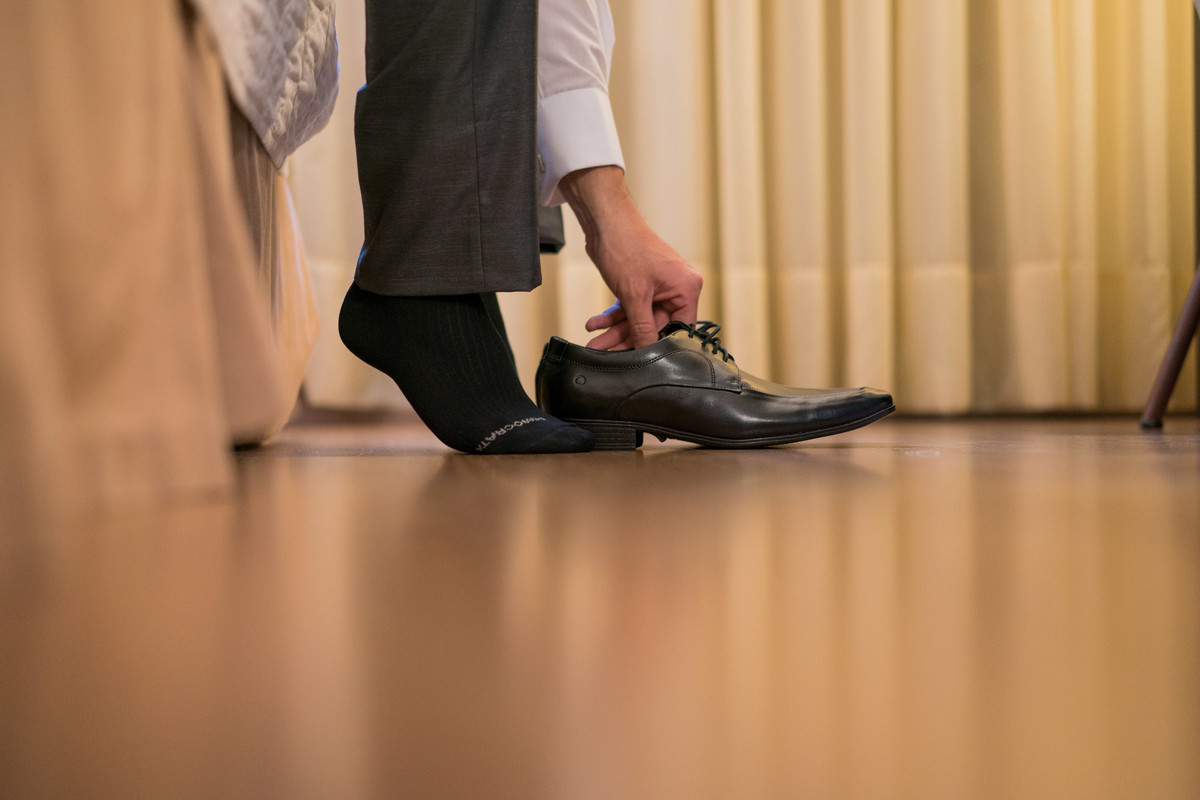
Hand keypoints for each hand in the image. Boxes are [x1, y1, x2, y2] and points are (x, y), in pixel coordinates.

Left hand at [558, 167, 702, 349]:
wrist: (605, 222)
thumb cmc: (626, 247)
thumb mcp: (634, 295)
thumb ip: (642, 327)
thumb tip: (648, 352)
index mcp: (686, 288)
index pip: (680, 329)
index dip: (661, 345)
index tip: (643, 361)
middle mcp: (677, 287)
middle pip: (655, 326)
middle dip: (627, 338)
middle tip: (606, 352)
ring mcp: (659, 286)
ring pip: (639, 318)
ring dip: (616, 330)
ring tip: (595, 343)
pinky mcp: (641, 285)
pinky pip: (630, 308)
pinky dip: (613, 316)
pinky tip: (595, 324)